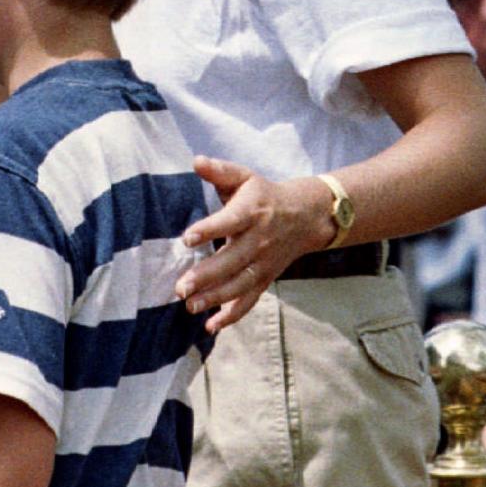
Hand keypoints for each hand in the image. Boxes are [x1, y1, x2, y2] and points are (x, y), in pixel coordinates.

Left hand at [175, 156, 324, 333]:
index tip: (187, 238)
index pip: (230, 221)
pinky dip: (232, 315)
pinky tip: (210, 326)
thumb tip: (196, 160)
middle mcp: (258, 240)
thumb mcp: (244, 177)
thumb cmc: (262, 194)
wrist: (304, 216)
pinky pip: (250, 300)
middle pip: (232, 260)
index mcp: (252, 212)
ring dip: (215, 298)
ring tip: (190, 305)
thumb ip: (219, 170)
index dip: (210, 230)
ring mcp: (263, 263)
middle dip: (207, 276)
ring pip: (239, 284)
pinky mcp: (265, 279)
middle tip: (181, 288)